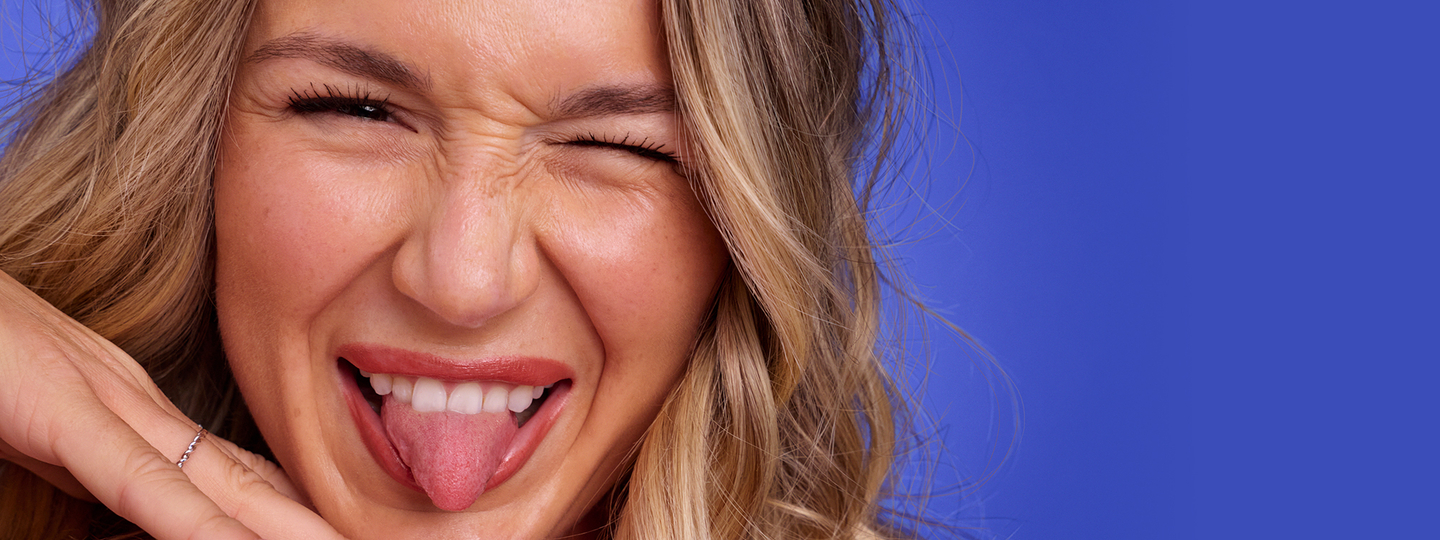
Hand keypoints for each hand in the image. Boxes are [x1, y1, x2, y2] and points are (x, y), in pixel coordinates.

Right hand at [0, 271, 348, 539]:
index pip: (237, 474)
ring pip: (215, 487)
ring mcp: (104, 405)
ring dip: (284, 532)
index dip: (295, 513)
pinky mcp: (59, 413)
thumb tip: (148, 507)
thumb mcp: (41, 421)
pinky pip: (140, 480)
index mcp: (136, 409)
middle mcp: (139, 404)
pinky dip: (197, 521)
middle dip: (311, 528)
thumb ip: (97, 462)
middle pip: (248, 483)